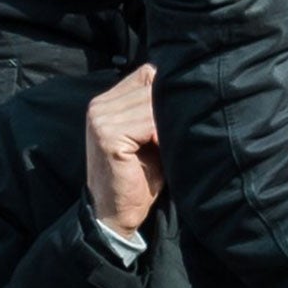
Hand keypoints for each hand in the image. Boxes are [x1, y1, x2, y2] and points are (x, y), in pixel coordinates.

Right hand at [84, 65, 162, 238]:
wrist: (116, 214)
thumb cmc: (140, 175)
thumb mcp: (149, 133)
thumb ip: (157, 107)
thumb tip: (189, 82)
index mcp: (106, 101)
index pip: (148, 73)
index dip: (167, 90)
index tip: (178, 112)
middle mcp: (99, 105)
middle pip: (152, 85)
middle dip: (170, 107)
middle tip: (176, 132)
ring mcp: (100, 119)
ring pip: (153, 103)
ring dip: (167, 123)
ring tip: (167, 144)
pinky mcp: (108, 136)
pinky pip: (148, 123)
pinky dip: (161, 136)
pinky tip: (160, 151)